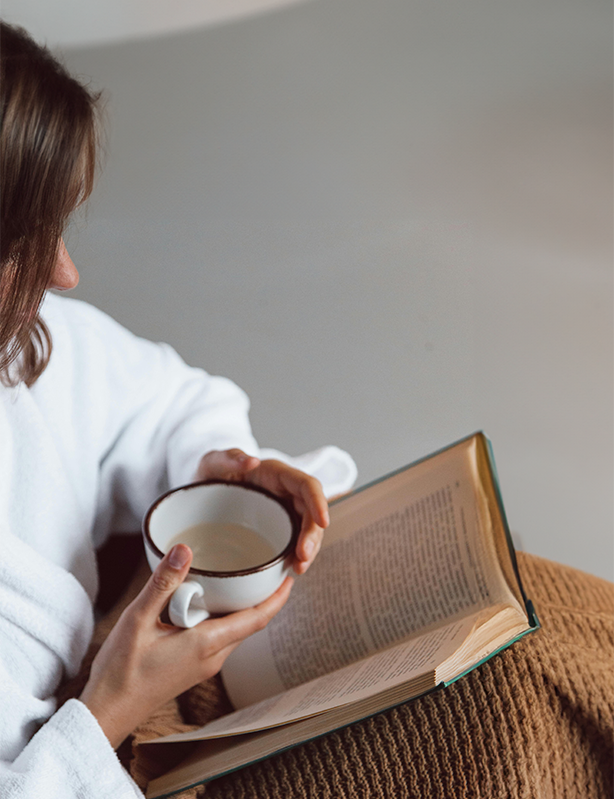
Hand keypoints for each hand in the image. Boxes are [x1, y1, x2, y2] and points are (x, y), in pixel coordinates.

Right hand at [80, 545, 292, 748]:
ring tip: (243, 579)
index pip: (257, 619)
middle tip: (268, 567)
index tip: (290, 576)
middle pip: (250, 623)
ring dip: (242, 608)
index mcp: (206, 645)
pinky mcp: (193, 668)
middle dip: (263, 597)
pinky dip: (223, 618)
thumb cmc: (120, 671)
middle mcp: (212, 658)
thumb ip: (162, 583)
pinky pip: (219, 638)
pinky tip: (209, 602)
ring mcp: (203, 666)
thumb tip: (185, 549)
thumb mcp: (137, 619)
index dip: (278, 598)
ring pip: (235, 632)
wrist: (106, 713)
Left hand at [196, 449, 328, 574]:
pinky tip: (289, 571)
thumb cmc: (209, 473)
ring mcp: (282, 512)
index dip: (319, 503)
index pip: (307, 486)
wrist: (199, 493)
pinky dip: (294, 558)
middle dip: (312, 536)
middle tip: (302, 559)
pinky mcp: (276, 530)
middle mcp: (285, 493)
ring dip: (307, 550)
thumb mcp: (212, 462)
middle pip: (311, 513)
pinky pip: (292, 543)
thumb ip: (228, 458)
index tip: (323, 523)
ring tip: (298, 569)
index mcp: (277, 474)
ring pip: (305, 531)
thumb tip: (252, 461)